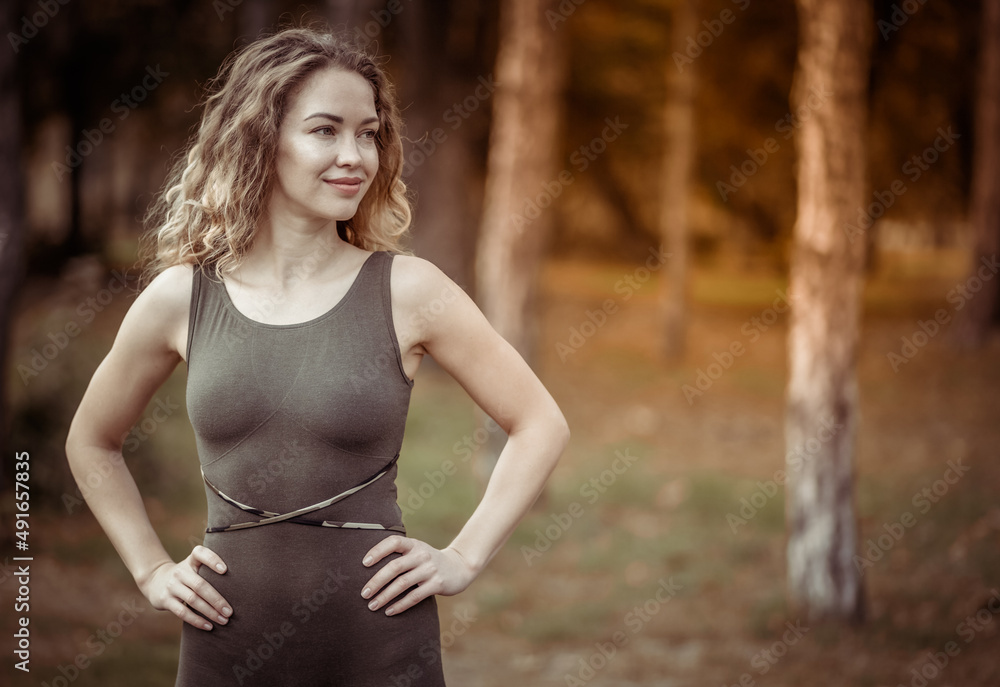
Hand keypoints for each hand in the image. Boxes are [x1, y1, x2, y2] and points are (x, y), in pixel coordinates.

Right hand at [137, 545, 232, 630]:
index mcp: (190, 561)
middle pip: (201, 585)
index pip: (200, 554)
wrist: (155, 580)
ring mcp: (172, 586)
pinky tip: (209, 626)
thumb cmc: (186, 575)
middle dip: (217, 600)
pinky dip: (197, 620)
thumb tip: (239, 587)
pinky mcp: (165, 600)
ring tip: (224, 620)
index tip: (225, 570)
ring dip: (210, 612)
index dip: (212, 560)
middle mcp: (180, 572)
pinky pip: (182, 612)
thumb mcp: (193, 566)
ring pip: (193, 600)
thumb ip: (210, 571)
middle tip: (230, 611)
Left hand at [361, 537, 476, 615]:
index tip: (364, 563)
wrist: (459, 567)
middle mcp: (422, 555)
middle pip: (394, 567)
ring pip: (402, 584)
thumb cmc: (429, 561)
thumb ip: (400, 555)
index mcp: (414, 545)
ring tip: (372, 606)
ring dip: (385, 596)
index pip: (393, 542)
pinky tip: (389, 611)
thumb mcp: (417, 551)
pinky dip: (400, 605)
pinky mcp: (437, 584)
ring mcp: (430, 570)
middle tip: (363, 594)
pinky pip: (414, 596)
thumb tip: (368, 569)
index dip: (378, 551)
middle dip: (376, 581)